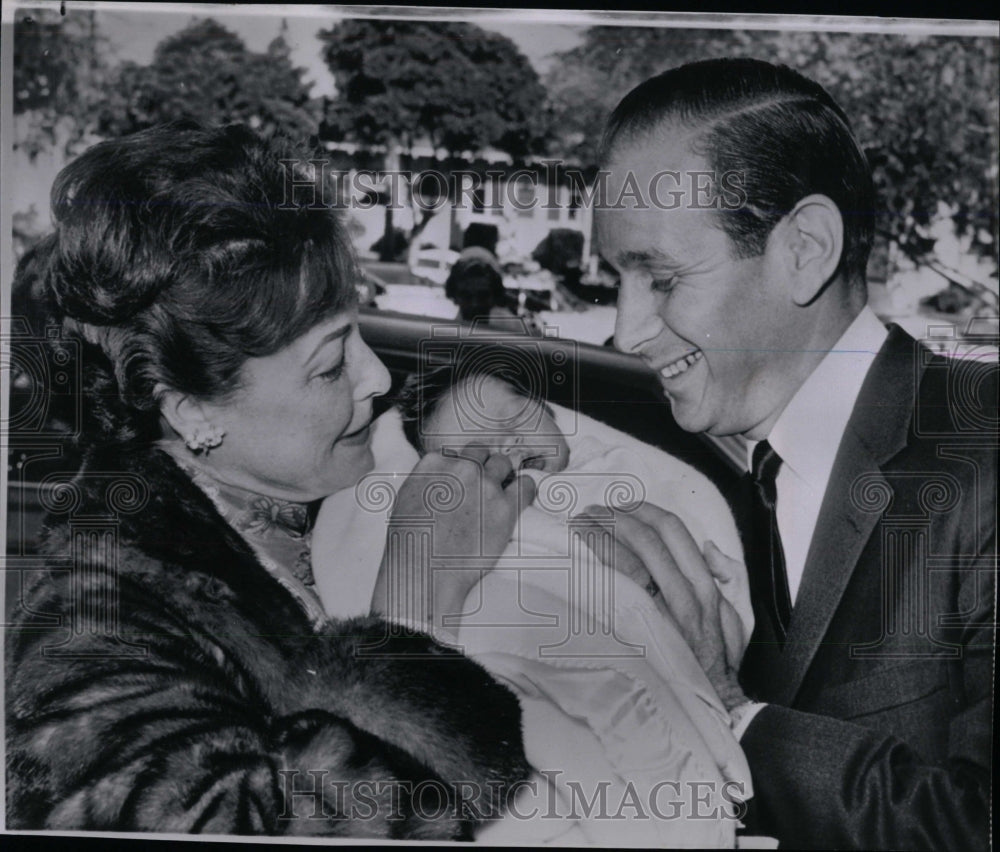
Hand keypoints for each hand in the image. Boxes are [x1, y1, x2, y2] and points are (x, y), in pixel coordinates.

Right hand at [371, 444, 536, 630]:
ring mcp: (486, 486)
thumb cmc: (411, 542)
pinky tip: (520, 496)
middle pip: (480, 452)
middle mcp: (462, 468)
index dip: (458, 468)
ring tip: (498, 492)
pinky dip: (524, 488)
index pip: (454, 453)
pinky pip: (526, 485)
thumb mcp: (406, 498)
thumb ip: (426, 480)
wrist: (425, 571)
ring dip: (501, 474)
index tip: (460, 482)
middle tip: (479, 485)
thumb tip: (441, 478)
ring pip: (503, 463)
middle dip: (480, 465)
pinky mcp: (506, 507)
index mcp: (434, 463)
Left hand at [575, 502, 747, 710]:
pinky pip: (620, 588)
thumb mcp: (735, 617)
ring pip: (632, 559)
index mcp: (705, 585)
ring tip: (580, 524)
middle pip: (648, 540)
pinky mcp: (645, 630)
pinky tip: (583, 556)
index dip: (644, 512)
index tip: (623, 506)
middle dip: (616, 518)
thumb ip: (727, 579)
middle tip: (592, 510)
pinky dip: (601, 566)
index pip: (674, 532)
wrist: (714, 704)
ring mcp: (665, 612)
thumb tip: (709, 548)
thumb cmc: (718, 662)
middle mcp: (687, 593)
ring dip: (602, 535)